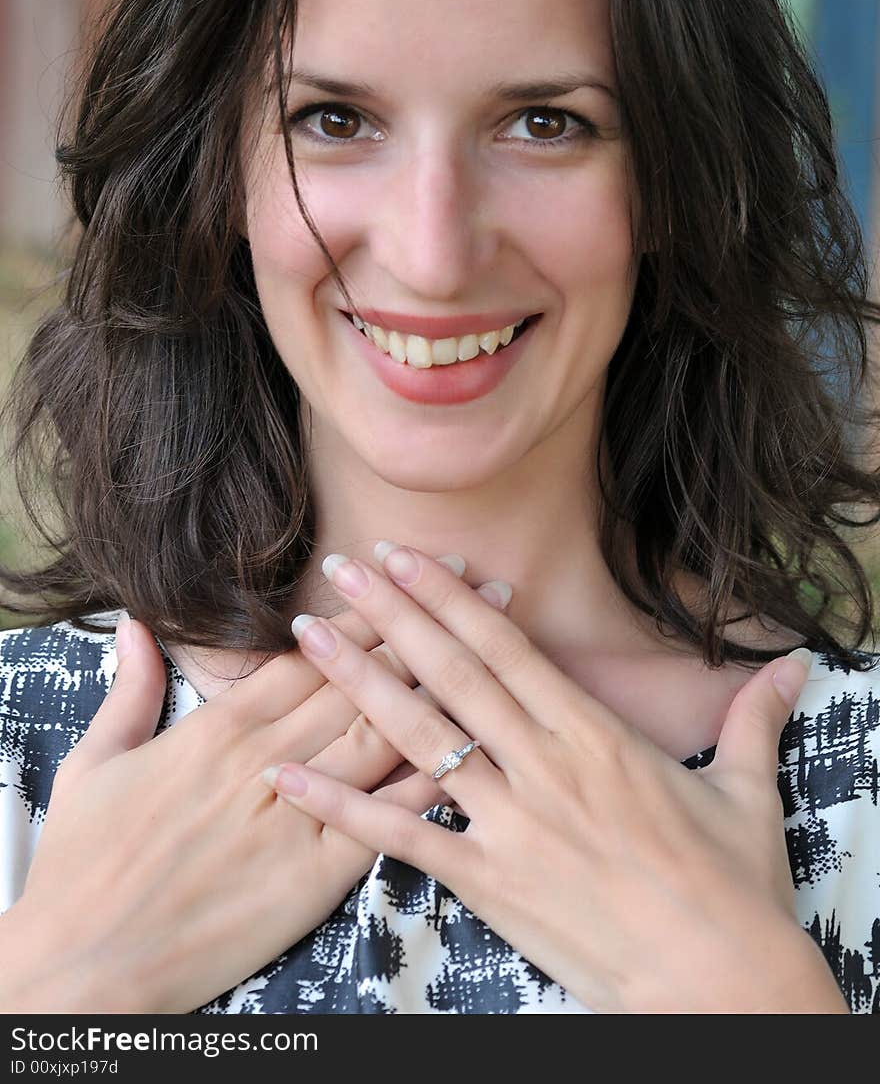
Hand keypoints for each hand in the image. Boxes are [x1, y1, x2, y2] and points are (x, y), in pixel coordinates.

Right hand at [5, 555, 502, 1013]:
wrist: (87, 962)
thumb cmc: (84, 866)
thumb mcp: (95, 764)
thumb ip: (129, 689)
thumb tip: (137, 625)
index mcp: (220, 728)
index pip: (312, 653)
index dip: (370, 608)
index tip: (412, 568)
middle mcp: (266, 758)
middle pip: (364, 676)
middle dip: (429, 622)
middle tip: (483, 578)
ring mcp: (295, 814)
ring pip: (384, 732)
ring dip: (448, 680)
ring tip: (500, 639)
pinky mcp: (314, 875)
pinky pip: (385, 816)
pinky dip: (430, 777)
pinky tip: (476, 744)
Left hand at [263, 542, 847, 1013]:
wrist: (721, 986)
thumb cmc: (734, 889)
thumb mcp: (748, 792)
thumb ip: (753, 718)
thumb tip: (794, 665)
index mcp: (595, 735)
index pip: (506, 648)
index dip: (450, 597)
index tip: (406, 556)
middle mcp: (543, 766)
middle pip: (451, 673)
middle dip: (391, 614)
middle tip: (339, 567)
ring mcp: (510, 823)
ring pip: (418, 737)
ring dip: (358, 682)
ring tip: (305, 638)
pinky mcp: (489, 883)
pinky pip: (402, 837)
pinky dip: (341, 804)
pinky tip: (288, 774)